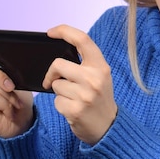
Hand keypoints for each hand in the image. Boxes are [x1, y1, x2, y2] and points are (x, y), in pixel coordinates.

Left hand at [42, 25, 117, 144]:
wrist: (109, 127)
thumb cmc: (99, 98)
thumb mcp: (99, 76)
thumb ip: (85, 63)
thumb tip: (59, 49)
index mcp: (100, 66)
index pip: (82, 39)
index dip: (64, 31)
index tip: (50, 32)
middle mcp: (94, 78)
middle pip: (58, 64)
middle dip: (52, 73)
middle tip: (54, 80)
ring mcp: (85, 95)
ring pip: (55, 84)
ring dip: (59, 92)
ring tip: (73, 98)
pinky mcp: (75, 110)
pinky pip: (56, 101)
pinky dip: (60, 105)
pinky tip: (72, 109)